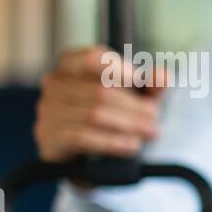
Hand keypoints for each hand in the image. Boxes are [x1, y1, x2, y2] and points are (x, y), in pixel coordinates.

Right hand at [35, 47, 164, 161]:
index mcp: (72, 64)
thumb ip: (148, 85)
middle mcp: (55, 83)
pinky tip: (132, 146)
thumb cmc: (108, 115)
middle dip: (134, 106)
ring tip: (151, 132)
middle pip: (100, 91)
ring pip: (94, 115)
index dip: (124, 71)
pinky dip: (113, 142)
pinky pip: (83, 137)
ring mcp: (48, 110)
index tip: (148, 86)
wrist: (82, 154)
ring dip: (129, 125)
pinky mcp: (49, 137)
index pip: (95, 58)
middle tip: (156, 118)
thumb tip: (163, 76)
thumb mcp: (132, 97)